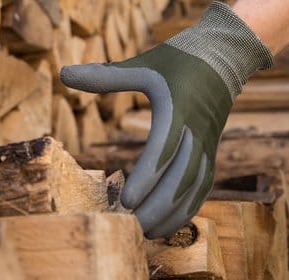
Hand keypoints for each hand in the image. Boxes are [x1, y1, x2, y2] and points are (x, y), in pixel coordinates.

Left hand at [60, 2, 272, 237]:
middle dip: (156, 206)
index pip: (164, 149)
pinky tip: (170, 224)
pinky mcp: (211, 150)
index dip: (146, 178)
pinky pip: (204, 185)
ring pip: (195, 187)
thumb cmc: (179, 58)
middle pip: (180, 177)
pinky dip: (189, 208)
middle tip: (128, 227)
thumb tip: (63, 74)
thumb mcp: (143, 63)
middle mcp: (196, 130)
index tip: (125, 201)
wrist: (225, 54)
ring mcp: (207, 142)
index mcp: (178, 108)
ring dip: (173, 213)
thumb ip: (105, 76)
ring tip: (147, 235)